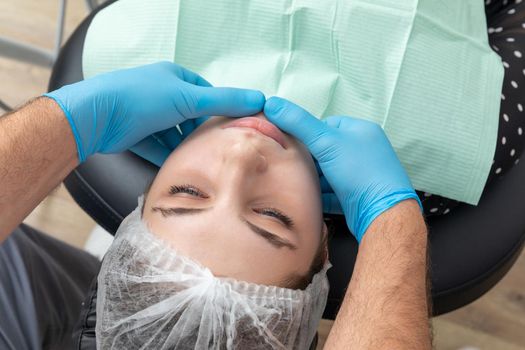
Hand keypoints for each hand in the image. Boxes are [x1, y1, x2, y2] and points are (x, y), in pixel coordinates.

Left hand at [44, 61, 264, 164]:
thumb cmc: (143, 98)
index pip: (205, 94)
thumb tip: (259, 99)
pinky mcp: (134, 134)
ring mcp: (145, 115)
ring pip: (174, 134)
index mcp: (174, 77)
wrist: (97, 116)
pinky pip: (157, 147)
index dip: (219, 110)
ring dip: (184, 147)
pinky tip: (179, 168)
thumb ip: (224, 101)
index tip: (232, 129)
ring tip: (200, 162)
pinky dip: (167, 156)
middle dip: (200, 133)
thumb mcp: (189, 98)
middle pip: (190, 116)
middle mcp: (160, 94)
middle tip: (217, 150)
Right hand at [264, 97, 422, 241]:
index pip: (327, 125)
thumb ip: (297, 122)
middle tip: (291, 165)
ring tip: (296, 183)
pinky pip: (332, 193)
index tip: (291, 144)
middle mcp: (364, 151)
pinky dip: (319, 195)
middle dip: (308, 160)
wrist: (383, 214)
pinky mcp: (357, 197)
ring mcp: (362, 175)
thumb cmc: (361, 173)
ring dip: (313, 179)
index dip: (307, 134)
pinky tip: (308, 198)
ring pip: (328, 173)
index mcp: (361, 131)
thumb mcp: (326, 141)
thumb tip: (272, 103)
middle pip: (325, 151)